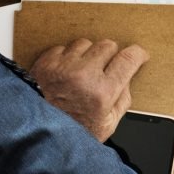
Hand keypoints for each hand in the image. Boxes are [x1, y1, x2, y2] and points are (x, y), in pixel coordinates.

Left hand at [29, 39, 148, 140]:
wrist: (35, 130)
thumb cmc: (70, 130)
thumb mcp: (106, 125)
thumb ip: (122, 100)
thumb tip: (127, 79)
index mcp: (102, 92)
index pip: (127, 60)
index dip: (137, 54)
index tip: (138, 54)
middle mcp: (83, 75)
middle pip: (107, 45)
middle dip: (110, 55)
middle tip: (105, 69)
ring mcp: (63, 66)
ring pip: (85, 43)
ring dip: (87, 54)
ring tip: (82, 72)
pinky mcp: (46, 62)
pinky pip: (63, 47)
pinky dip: (67, 57)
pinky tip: (65, 73)